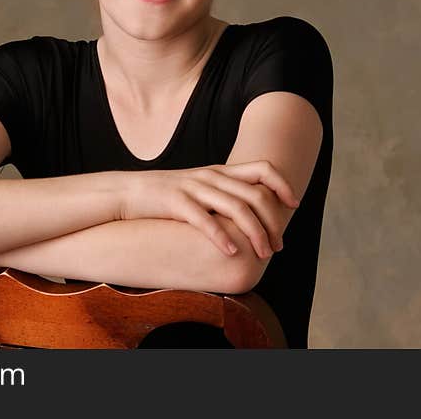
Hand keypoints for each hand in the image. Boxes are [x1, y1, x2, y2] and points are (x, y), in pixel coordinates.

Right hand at [121, 160, 298, 259]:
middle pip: (255, 194)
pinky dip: (221, 237)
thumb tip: (252, 214)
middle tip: (278, 245)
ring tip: (263, 253)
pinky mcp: (175, 202)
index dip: (282, 184)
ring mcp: (194, 188)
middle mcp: (211, 176)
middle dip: (273, 221)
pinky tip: (231, 252)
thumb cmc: (166, 197)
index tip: (294, 203)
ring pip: (236, 207)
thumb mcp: (199, 189)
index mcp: (220, 171)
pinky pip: (204, 219)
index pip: (262, 167)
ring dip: (254, 232)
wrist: (126, 192)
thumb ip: (224, 195)